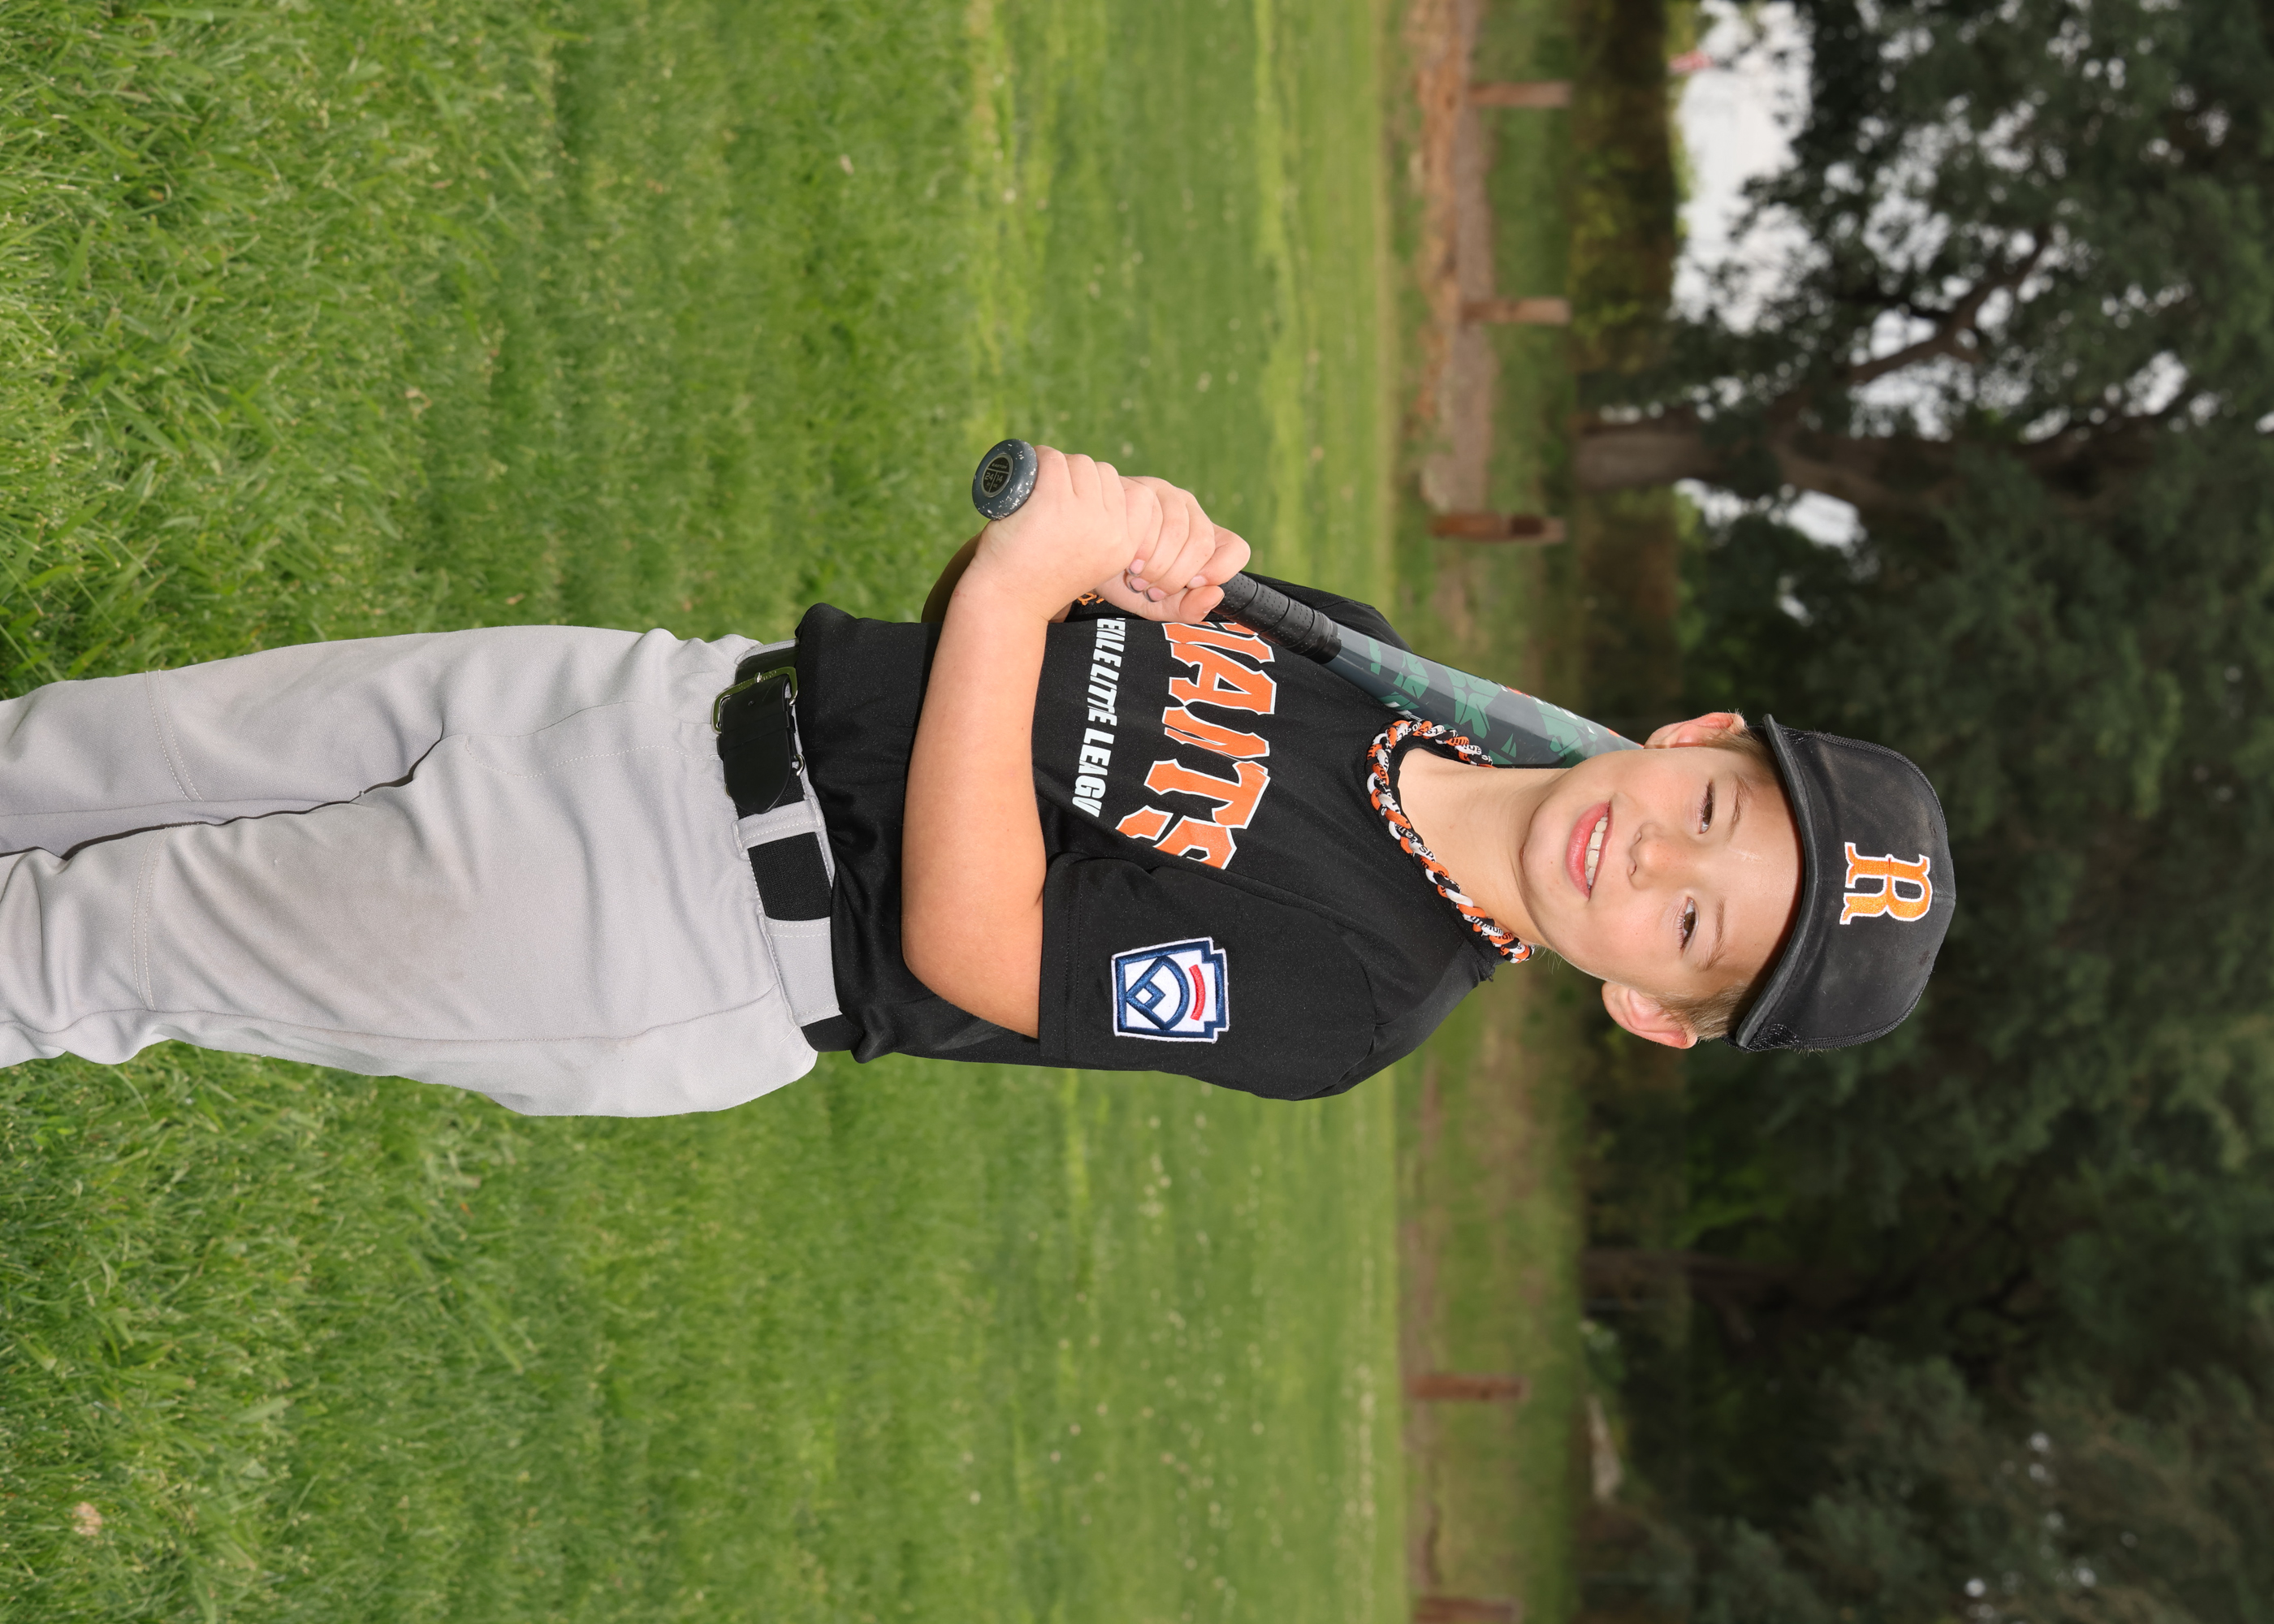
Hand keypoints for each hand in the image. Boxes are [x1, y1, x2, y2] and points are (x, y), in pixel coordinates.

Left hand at [961, 446, 1139, 620]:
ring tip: (1038, 485)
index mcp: (1125, 546)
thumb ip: (1106, 536)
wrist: (1008, 601)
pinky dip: (1039, 456)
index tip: (1086, 498)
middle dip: (1080, 476)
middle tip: (1053, 493)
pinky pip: (1052, 459)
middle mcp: (1110, 529)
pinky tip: (1028, 469)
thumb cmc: (1043, 581)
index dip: (1111, 491)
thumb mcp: (1093, 563)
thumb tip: (1107, 496)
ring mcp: (1083, 513)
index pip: (1140, 496)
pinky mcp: (1052, 500)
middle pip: (1105, 474)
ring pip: (1080, 463)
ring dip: (1060, 465)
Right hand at [1086, 475, 1251, 622]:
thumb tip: (1215, 594)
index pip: (1236, 550)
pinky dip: (1138, 545)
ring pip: (1178, 530)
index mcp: (1203, 537)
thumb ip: (1187, 609)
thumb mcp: (1156, 605)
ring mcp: (1167, 495)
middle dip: (1174, 576)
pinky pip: (1151, 516)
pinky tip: (1124, 554)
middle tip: (1149, 589)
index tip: (1191, 586)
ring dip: (1154, 564)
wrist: (1082, 560)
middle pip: (1203, 543)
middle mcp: (1191, 511)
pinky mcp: (1141, 488)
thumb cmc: (1122, 580)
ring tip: (1135, 575)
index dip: (1219, 571)